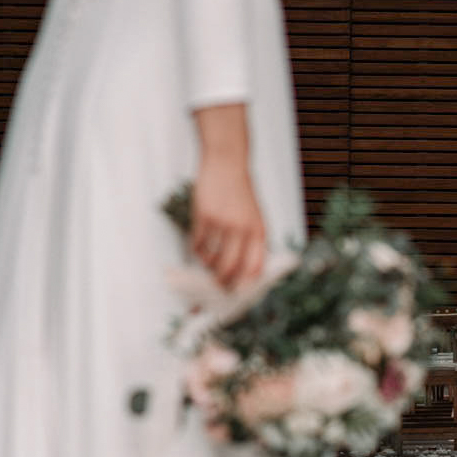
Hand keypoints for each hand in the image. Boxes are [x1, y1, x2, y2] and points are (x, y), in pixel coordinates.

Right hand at [190, 104, 266, 288]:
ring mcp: (222, 223)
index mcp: (259, 230)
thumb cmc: (242, 192)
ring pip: (211, 258)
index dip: (246, 284)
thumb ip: (253, 240)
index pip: (255, 266)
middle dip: (222, 282)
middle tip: (217, 287)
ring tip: (208, 263)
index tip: (239, 293)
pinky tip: (198, 249)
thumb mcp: (255, 215)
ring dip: (208, 265)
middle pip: (230, 267)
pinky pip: (197, 244)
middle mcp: (242, 229)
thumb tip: (246, 270)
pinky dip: (196, 251)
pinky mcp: (204, 216)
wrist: (227, 163)